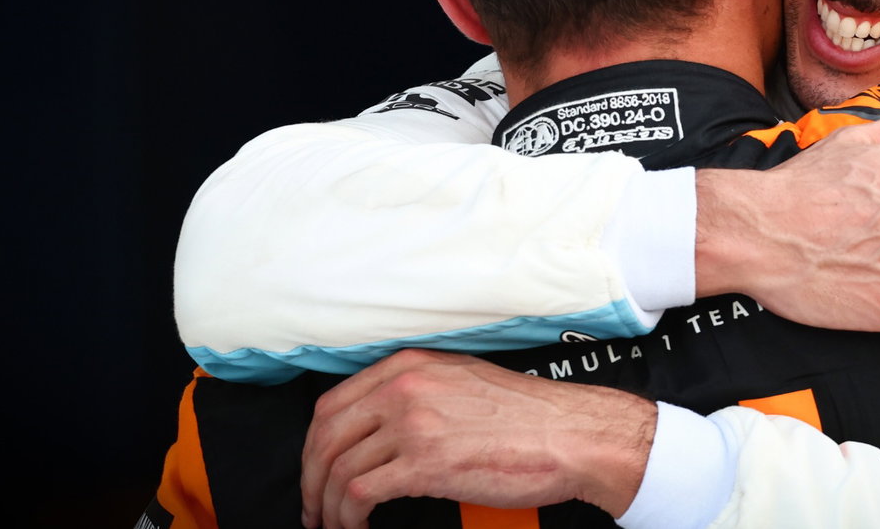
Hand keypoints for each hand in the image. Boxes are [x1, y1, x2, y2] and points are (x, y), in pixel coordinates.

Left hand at [300, 349, 656, 528]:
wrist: (569, 435)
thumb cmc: (527, 416)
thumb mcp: (462, 381)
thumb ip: (418, 391)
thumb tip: (380, 425)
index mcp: (410, 366)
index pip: (333, 403)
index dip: (314, 445)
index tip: (315, 469)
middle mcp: (405, 388)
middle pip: (325, 436)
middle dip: (310, 478)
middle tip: (313, 506)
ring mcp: (413, 423)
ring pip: (337, 468)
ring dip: (327, 505)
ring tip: (333, 524)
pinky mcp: (425, 463)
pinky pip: (359, 493)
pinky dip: (349, 517)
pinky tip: (359, 527)